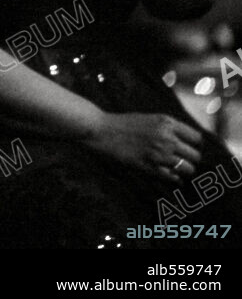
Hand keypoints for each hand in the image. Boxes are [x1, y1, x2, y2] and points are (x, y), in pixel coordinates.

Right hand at [83, 112, 202, 183]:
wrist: (102, 130)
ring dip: (183, 170)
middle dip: (190, 159)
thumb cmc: (124, 123)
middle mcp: (167, 137)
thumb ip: (168, 128)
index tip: (188, 147)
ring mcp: (160, 153)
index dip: (193, 144)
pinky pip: (174, 179)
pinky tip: (168, 175)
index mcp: (167, 122)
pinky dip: (174, 179)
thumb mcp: (149, 119)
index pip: (197, 138)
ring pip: (188, 169)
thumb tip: (187, 141)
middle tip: (181, 159)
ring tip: (174, 167)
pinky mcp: (151, 167)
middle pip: (195, 156)